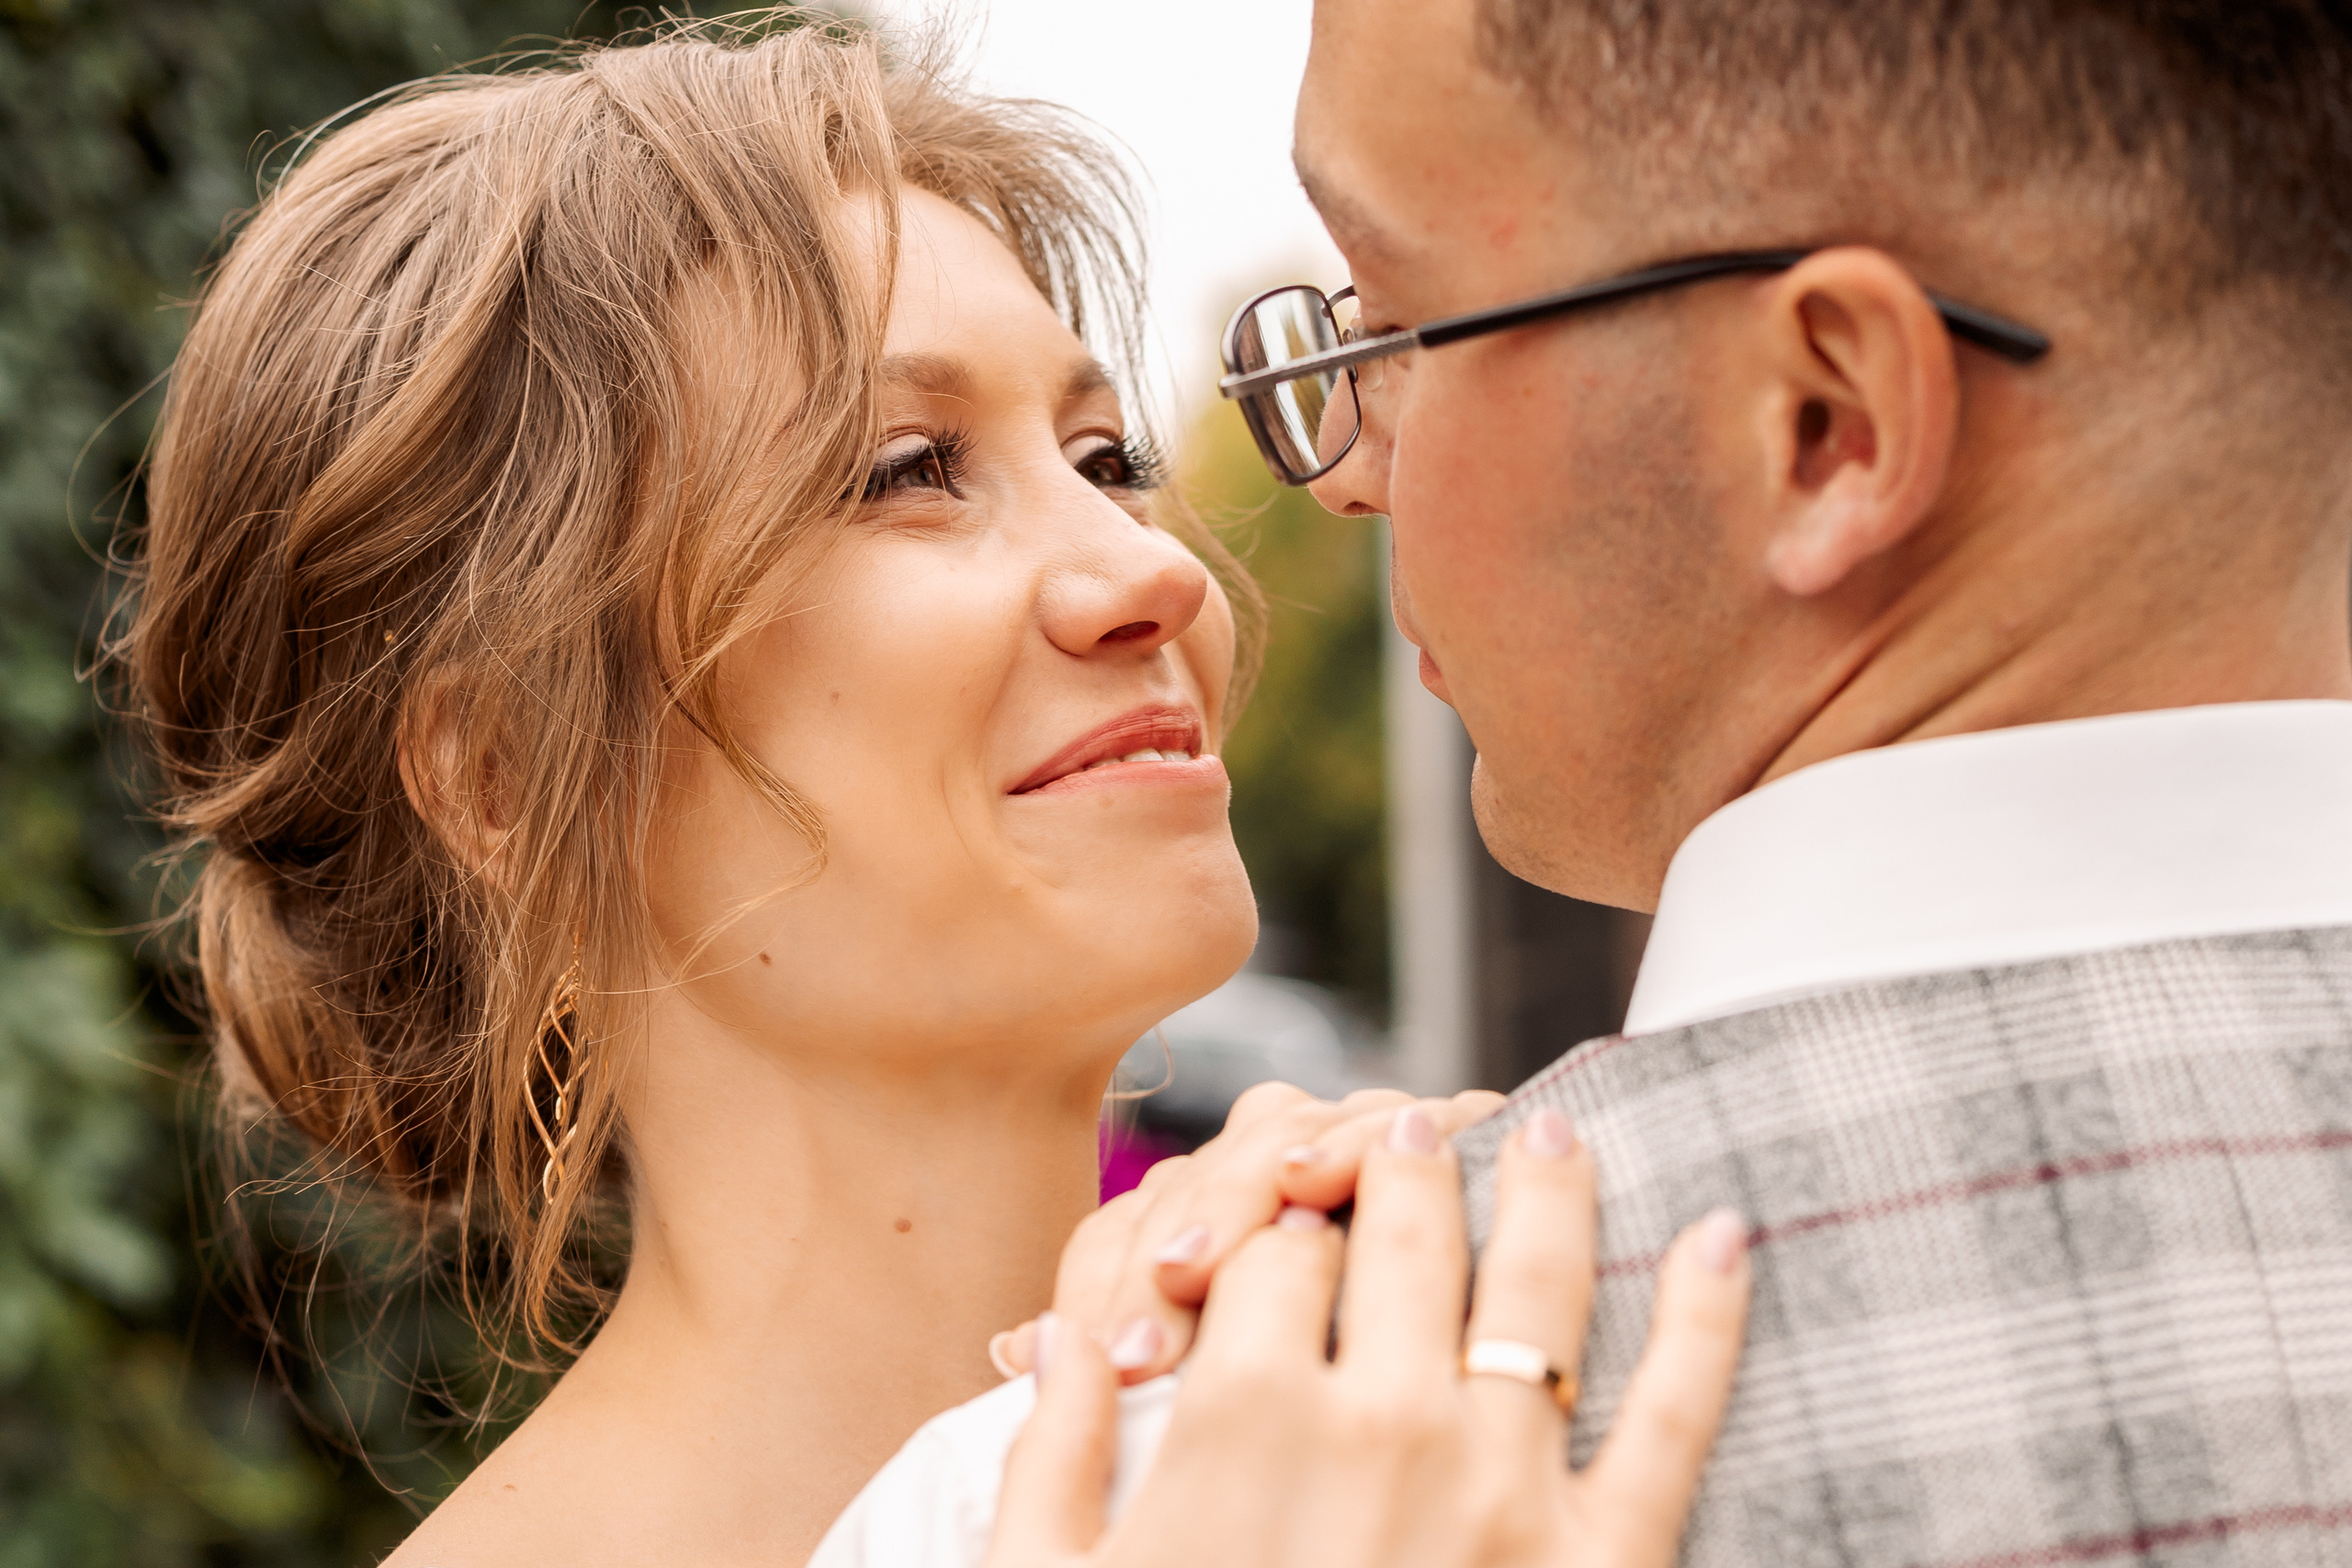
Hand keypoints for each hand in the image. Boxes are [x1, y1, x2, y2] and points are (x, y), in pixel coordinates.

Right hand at [985, 1106, 1751, 1567]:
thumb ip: (1051, 1457)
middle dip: (1407, 1162)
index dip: (1281, 1220)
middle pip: (1404, 1233)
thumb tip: (1067, 1340)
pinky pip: (1674, 1420)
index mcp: (1245, 1414)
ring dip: (1548, 1190)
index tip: (1294, 1208)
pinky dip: (1708, 1319)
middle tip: (1422, 1122)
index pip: (1280, 1250)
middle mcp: (1382, 1422)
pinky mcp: (1602, 1567)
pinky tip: (1725, 1236)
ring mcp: (1503, 1490)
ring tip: (1557, 1130)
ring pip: (1536, 1286)